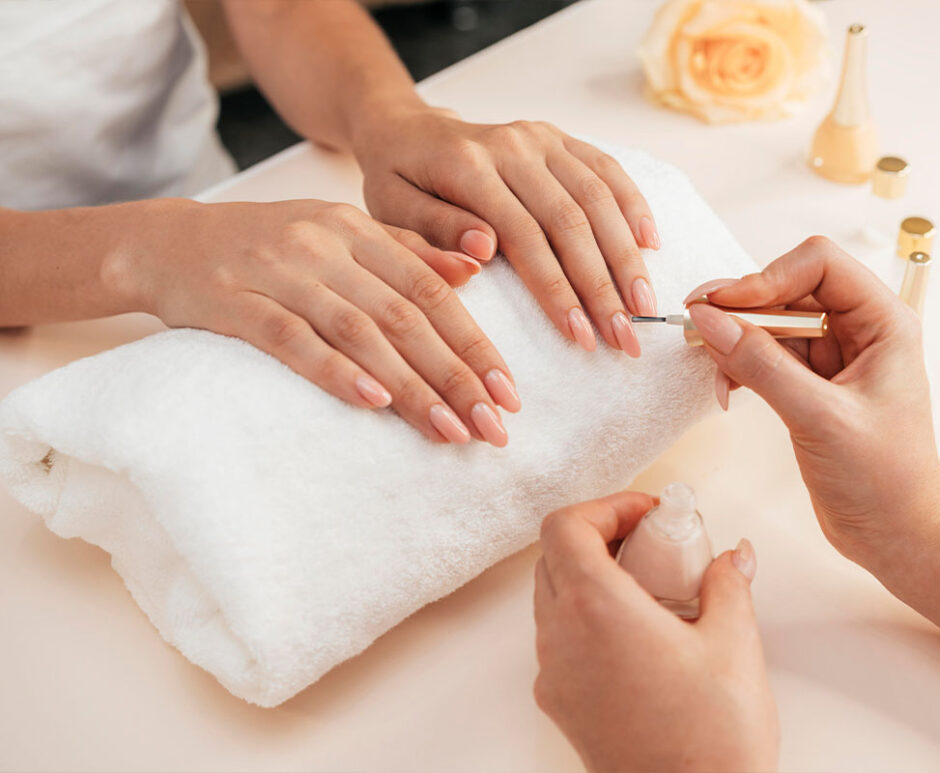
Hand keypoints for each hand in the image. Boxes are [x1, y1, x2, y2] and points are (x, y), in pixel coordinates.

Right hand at [117, 198, 518, 445]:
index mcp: (357, 230)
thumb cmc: (266, 245)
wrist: (168, 240)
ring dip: (411, 385)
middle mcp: (325, 246)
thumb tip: (473, 271)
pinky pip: (294, 339)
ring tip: (450, 431)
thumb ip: (405, 250)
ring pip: (360, 332)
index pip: (432, 291)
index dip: (475, 343)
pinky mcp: (236, 302)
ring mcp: (280, 272)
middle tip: (493, 425)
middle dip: (456, 375)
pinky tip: (374, 402)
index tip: (508, 392)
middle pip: (406, 315)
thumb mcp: (338, 235)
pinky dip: (336, 371)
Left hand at [353, 108, 659, 356]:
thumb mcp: (392, 213)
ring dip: (626, 257)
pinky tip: (650, 245)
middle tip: (626, 337)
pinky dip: (633, 206)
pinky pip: (607, 169)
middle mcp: (512, 145)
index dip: (558, 290)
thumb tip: (485, 251)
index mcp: (467, 166)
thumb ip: (434, 233)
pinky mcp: (558, 138)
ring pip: (598, 198)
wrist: (407, 130)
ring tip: (645, 308)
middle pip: (572, 220)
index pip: (525, 236)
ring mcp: (540, 138)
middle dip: (604, 286)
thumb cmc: (397, 183)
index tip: (582, 338)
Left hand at [534, 492, 776, 772]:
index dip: (605, 506)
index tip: (647, 515)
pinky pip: (560, 639)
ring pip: (554, 597)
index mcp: (596, 609)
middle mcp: (561, 637)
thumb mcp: (734, 645)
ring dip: (593, 577)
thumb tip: (731, 557)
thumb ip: (728, 584)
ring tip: (653, 590)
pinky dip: (588, 619)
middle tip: (654, 545)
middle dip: (601, 537)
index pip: (564, 526)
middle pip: (555, 556)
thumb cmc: (712, 740)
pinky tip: (640, 636)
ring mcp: (554, 673)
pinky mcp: (560, 703)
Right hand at [686, 237, 939, 569]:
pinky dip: (738, 365)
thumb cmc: (883, 479)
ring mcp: (833, 357)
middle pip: (788, 288)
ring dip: (734, 339)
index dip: (767, 276)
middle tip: (696, 325)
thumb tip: (709, 320)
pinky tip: (725, 390)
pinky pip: (765, 356)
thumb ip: (761, 364)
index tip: (723, 306)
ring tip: (709, 366)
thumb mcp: (819, 417)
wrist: (896, 535)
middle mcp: (859, 330)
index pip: (819, 264)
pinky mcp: (810, 384)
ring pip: (771, 322)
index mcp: (883, 322)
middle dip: (741, 307)